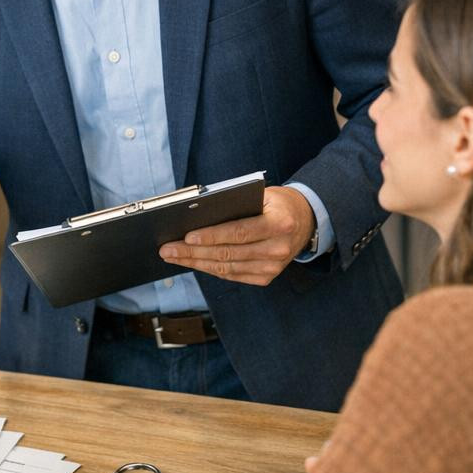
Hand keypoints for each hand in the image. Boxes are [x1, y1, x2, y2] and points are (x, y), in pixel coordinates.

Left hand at [158, 185, 316, 285]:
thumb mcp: (262, 196)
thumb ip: (235, 206)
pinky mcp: (267, 277)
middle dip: (193, 252)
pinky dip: (210, 268)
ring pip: (226, 268)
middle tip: (168, 248)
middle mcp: (278, 249)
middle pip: (228, 253)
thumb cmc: (276, 204)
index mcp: (279, 224)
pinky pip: (232, 275)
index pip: (238, 233)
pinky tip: (192, 262)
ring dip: (196, 263)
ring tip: (173, 256)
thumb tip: (197, 216)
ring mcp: (273, 267)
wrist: (305, 221)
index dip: (211, 237)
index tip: (186, 237)